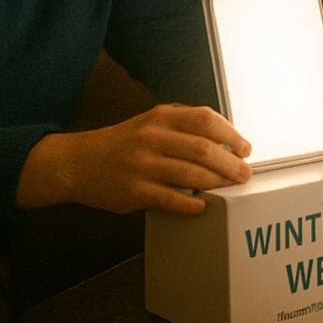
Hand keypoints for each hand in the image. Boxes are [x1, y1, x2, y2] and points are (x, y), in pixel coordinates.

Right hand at [17, 104, 252, 216]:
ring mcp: (142, 165)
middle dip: (231, 164)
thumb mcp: (151, 121)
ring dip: (217, 183)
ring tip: (230, 188)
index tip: (245, 148)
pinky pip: (171, 199)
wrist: (77, 163)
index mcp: (160, 117)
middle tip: (244, 174)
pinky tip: (203, 205)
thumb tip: (226, 136)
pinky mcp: (134, 191)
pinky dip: (192, 203)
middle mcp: (152, 138)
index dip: (231, 134)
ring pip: (192, 175)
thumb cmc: (124, 142)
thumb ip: (184, 123)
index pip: (206, 120)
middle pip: (204, 149)